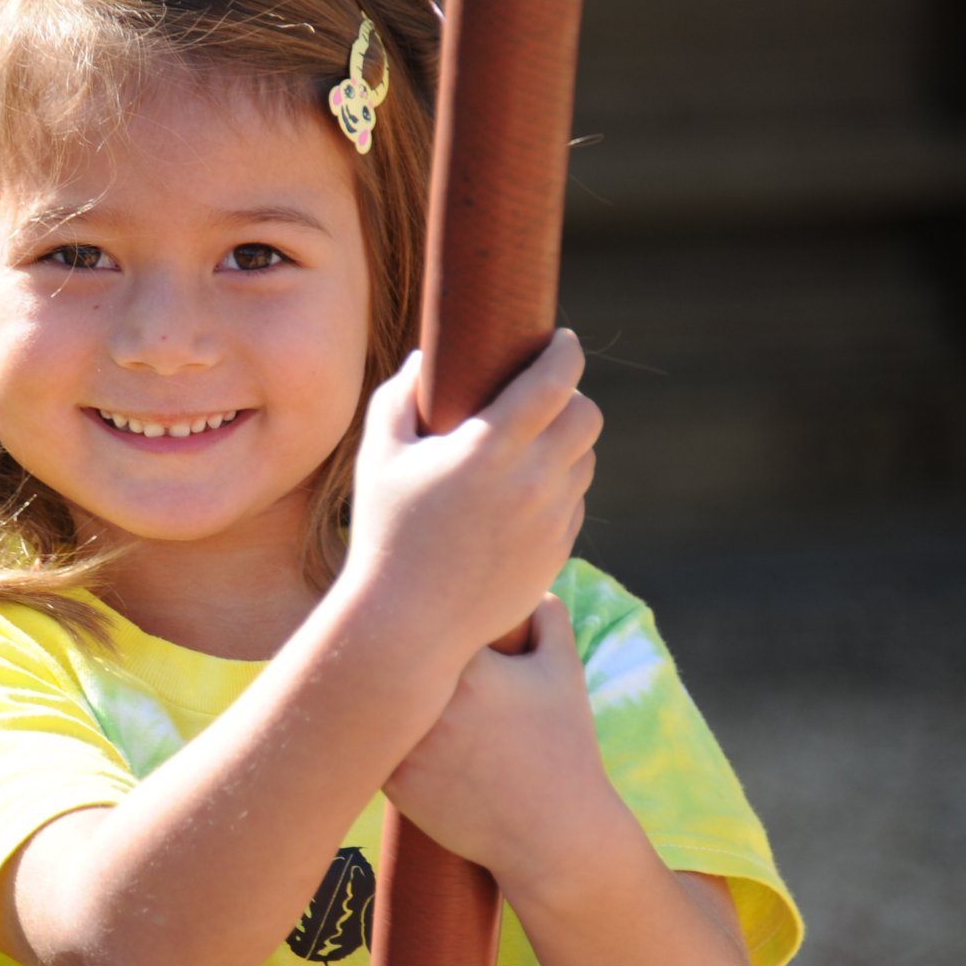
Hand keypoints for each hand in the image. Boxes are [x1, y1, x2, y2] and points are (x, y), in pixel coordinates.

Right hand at [342, 330, 600, 658]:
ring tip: (536, 444)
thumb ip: (397, 398)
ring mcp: (550, 521)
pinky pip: (572, 505)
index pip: (555, 380)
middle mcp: (532, 481)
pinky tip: (527, 493)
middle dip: (573, 397)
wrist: (408, 624)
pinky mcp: (556, 553)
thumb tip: (423, 360)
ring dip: (568, 444)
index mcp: (490, 448)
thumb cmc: (385, 534)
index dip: (566, 352)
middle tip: (547, 395)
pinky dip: (558, 489)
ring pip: (586, 461)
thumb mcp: (378, 458)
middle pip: (587, 417)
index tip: (562, 341)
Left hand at [381, 595, 622, 884]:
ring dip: (361, 690)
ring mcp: (409, 747)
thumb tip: (524, 585)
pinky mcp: (396, 785)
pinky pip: (363, 747)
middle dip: (371, 642)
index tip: (401, 605)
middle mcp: (431, 703)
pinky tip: (364, 724)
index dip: (405, 608)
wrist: (556, 835)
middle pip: (378, 655)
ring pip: (363, 703)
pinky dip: (364, 736)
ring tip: (346, 670)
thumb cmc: (564, 748)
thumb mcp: (565, 674)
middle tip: (356, 629)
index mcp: (468, 666)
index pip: (414, 616)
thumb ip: (547, 617)